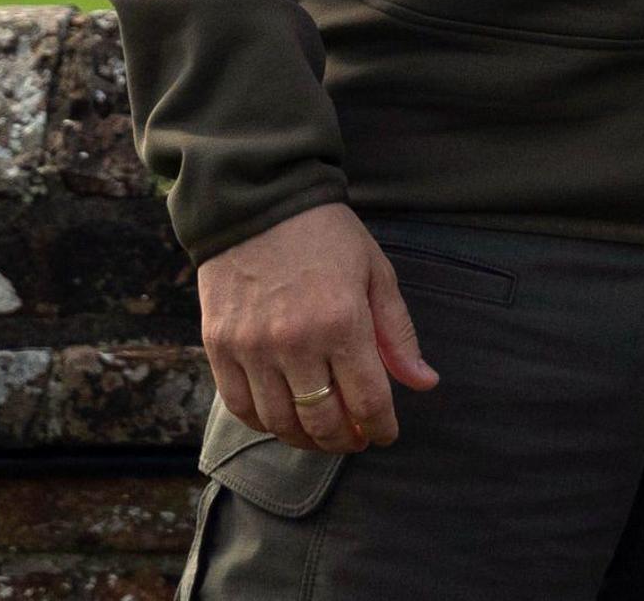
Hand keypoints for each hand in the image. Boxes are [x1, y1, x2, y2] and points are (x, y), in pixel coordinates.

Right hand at [196, 202, 438, 454]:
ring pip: (280, 422)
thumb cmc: (326, 235)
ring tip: (322, 434)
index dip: (380, 427)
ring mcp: (251, 348)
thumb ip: (398, 334)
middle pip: (322, 421)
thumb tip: (424, 383)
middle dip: (345, 440)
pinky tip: (283, 418)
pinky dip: (265, 423)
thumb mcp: (375, 274)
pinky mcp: (218, 347)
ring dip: (306, 439)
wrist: (257, 202)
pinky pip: (240, 406)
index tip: (385, 433)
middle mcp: (294, 342)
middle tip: (355, 438)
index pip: (367, 400)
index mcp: (342, 322)